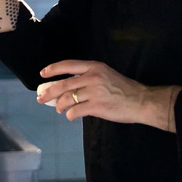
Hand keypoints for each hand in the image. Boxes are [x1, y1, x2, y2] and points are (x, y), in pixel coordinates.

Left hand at [36, 60, 178, 131]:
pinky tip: (70, 116)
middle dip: (49, 92)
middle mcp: (92, 77)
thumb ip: (87, 78)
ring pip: (68, 99)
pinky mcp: (97, 106)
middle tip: (41, 98)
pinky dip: (70, 115)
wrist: (140, 101)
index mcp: (94, 66)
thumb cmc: (123, 89)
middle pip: (64, 84)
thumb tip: (67, 87)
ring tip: (59, 109)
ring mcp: (94, 92)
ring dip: (60, 106)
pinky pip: (76, 111)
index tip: (43, 74)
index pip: (68, 65)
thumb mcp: (105, 75)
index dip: (53, 69)